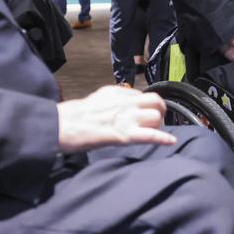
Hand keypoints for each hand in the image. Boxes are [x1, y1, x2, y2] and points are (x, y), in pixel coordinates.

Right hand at [57, 85, 176, 152]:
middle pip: (156, 101)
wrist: (62, 124)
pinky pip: (149, 135)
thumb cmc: (75, 115)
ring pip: (155, 116)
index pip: (143, 95)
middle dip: (160, 111)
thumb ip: (114, 100)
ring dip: (157, 125)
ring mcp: (127, 117)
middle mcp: (126, 101)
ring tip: (153, 133)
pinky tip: (170, 141)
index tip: (146, 113)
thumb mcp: (99, 99)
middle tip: (155, 122)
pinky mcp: (124, 134)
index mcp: (118, 92)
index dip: (147, 106)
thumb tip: (125, 104)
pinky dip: (162, 138)